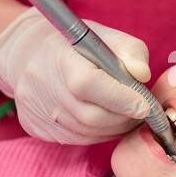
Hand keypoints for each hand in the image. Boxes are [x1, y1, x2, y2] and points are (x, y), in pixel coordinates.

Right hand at [0, 7, 150, 143]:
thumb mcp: (108, 37)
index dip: (120, 99)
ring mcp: (35, 108)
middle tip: (142, 112)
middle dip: (124, 118)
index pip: (88, 84)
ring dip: (114, 128)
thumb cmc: (79, 46)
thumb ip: (130, 51)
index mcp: (60, 56)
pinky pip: (75, 139)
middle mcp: (42, 84)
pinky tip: (109, 122)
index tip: (145, 105)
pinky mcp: (35, 126)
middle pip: (89, 115)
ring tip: (128, 116)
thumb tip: (142, 74)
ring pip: (85, 132)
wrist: (30, 53)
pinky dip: (99, 134)